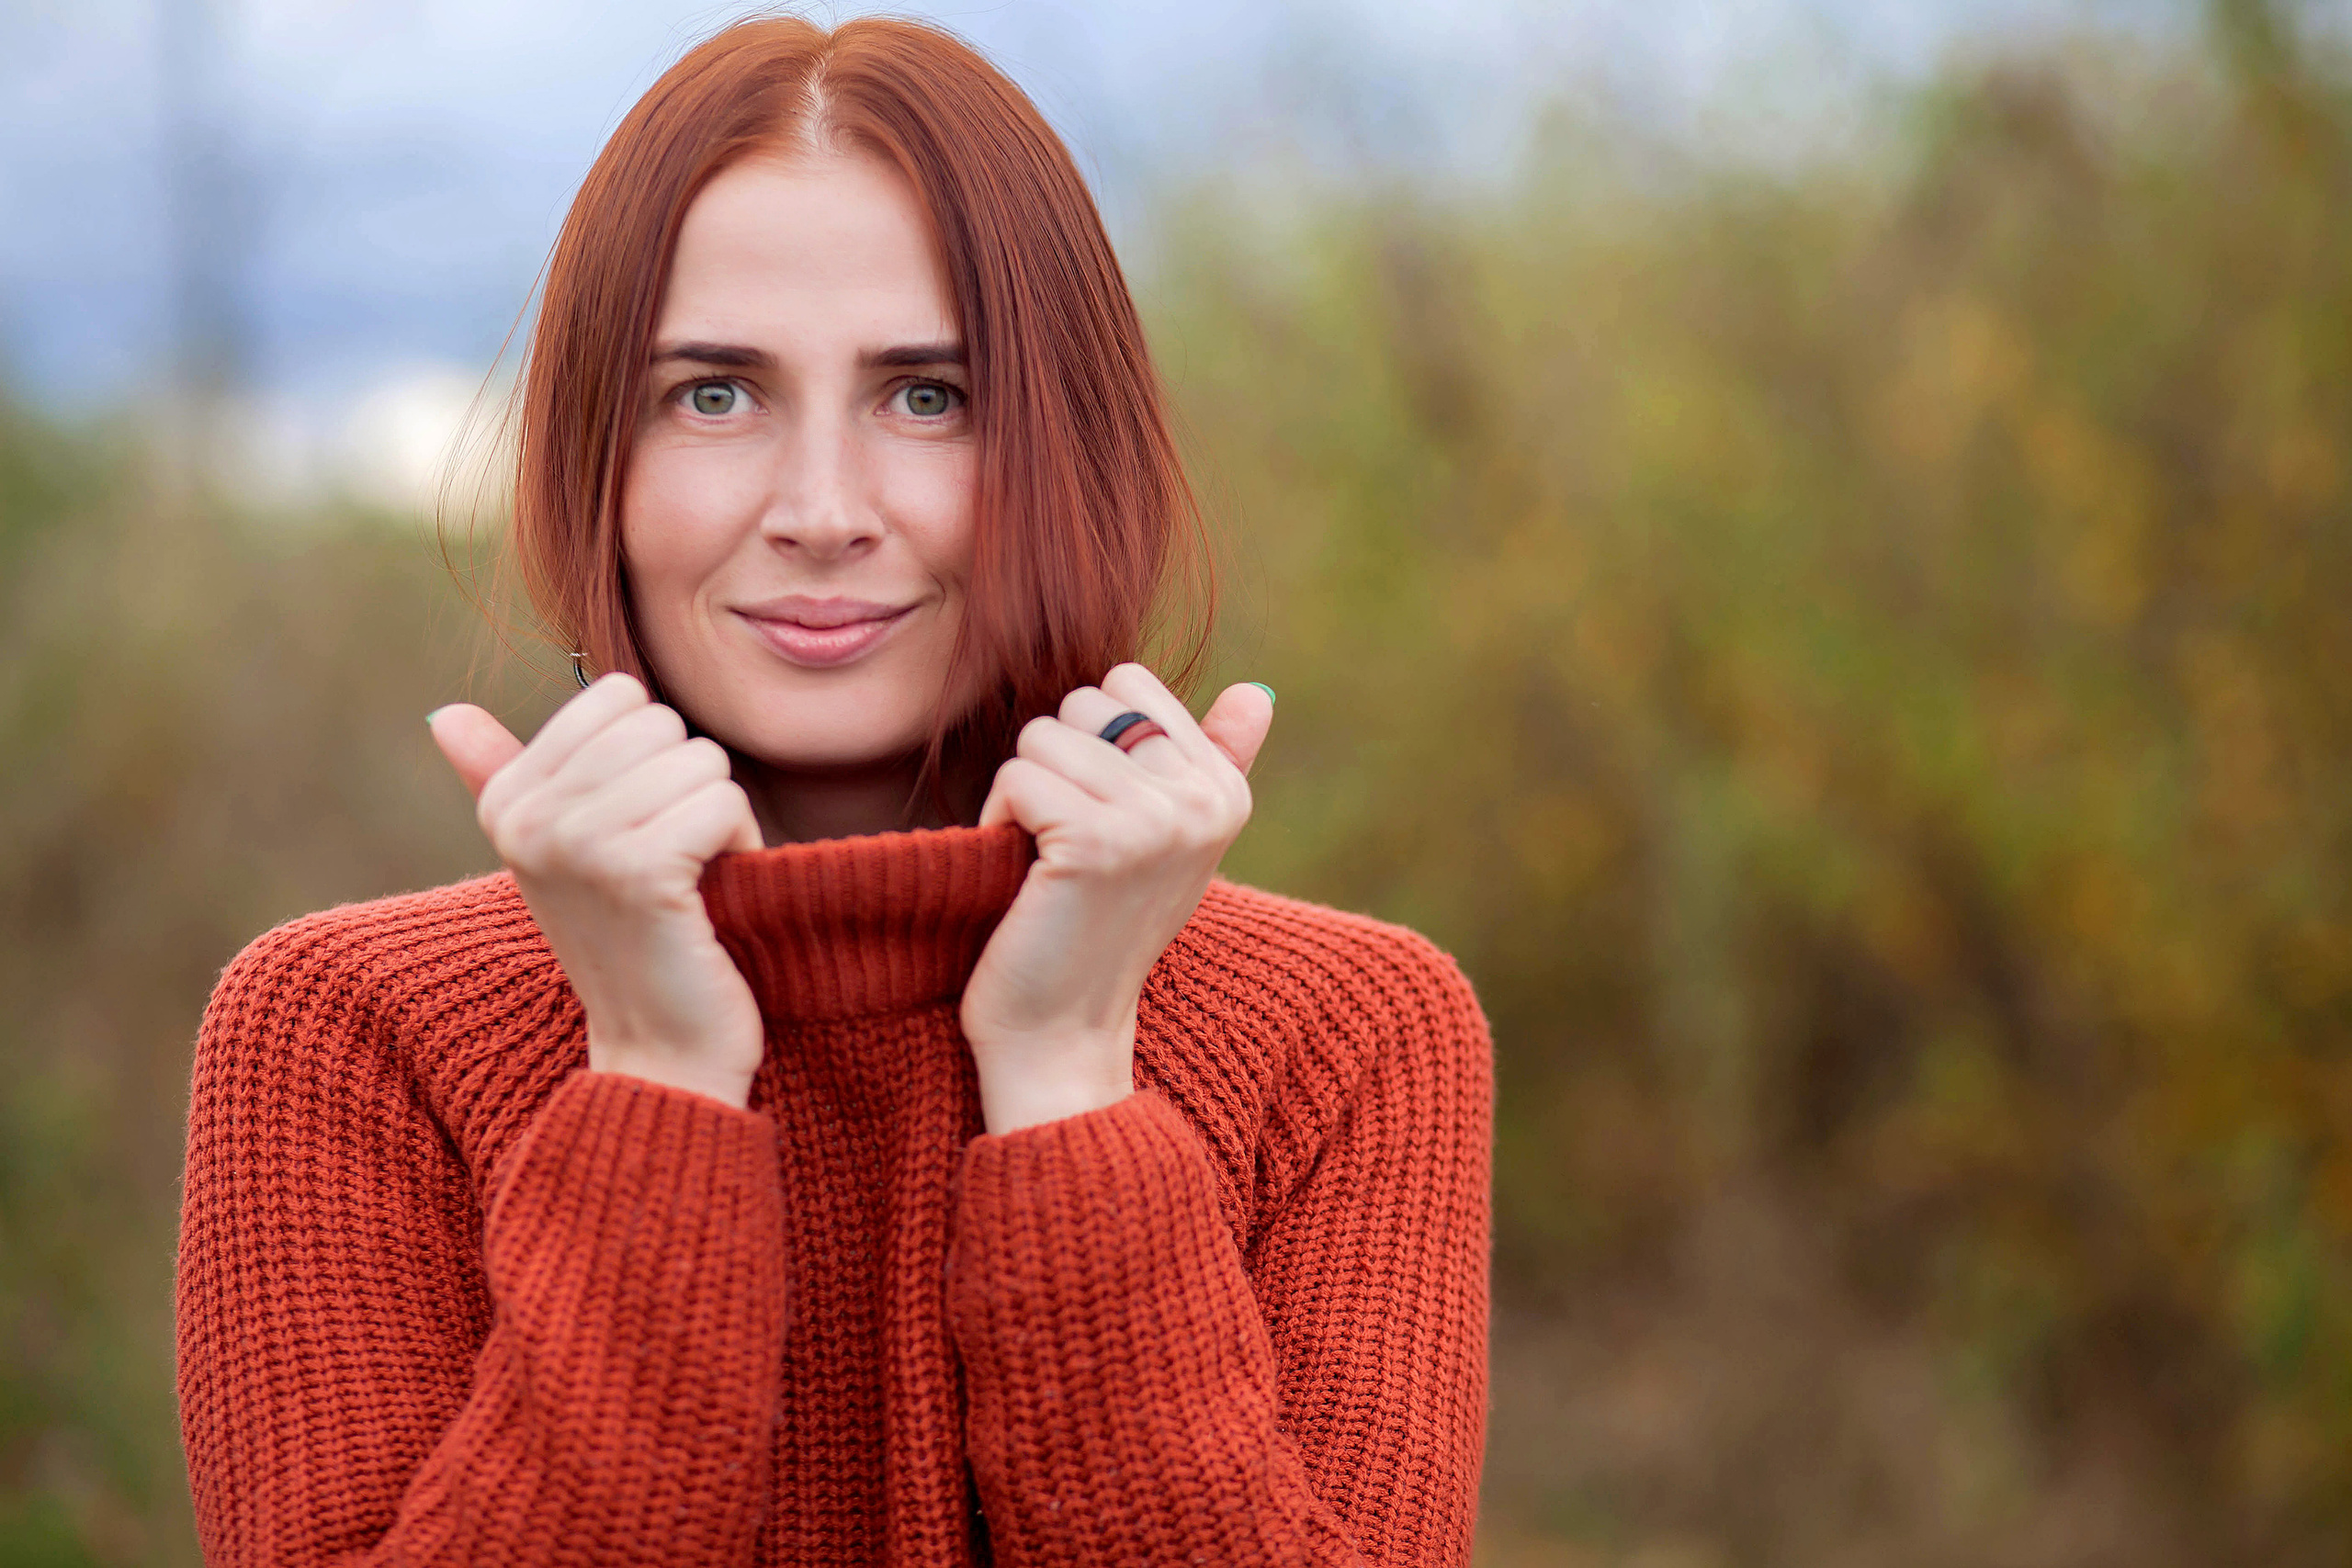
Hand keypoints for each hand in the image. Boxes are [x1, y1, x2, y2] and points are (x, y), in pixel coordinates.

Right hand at [427, 674, 766, 1108]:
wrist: (658, 1051)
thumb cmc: (628, 939)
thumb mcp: (558, 850)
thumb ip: (505, 775)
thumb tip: (444, 714)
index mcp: (507, 800)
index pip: (618, 696)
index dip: (655, 757)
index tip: (638, 829)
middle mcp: (528, 816)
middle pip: (663, 724)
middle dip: (690, 786)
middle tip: (671, 862)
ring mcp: (577, 842)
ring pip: (702, 759)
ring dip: (719, 819)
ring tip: (688, 884)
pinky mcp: (638, 870)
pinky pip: (726, 800)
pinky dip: (740, 845)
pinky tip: (709, 899)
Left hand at [965, 663, 1274, 1133]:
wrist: (1063, 1032)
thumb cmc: (1098, 925)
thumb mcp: (1169, 836)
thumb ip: (1211, 758)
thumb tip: (1260, 691)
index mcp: (1225, 791)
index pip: (1128, 682)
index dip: (1089, 742)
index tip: (1101, 816)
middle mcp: (1204, 800)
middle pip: (1083, 702)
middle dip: (1054, 763)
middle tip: (1068, 845)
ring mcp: (1156, 820)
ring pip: (1042, 734)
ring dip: (1022, 793)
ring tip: (1046, 860)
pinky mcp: (1097, 841)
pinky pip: (1016, 776)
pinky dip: (999, 820)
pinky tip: (1025, 876)